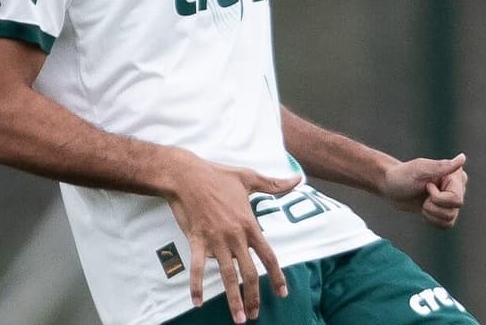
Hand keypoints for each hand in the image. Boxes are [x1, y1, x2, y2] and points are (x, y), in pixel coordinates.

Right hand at [164, 156, 301, 323]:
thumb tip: (298, 179)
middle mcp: (235, 236)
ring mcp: (215, 240)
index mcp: (249, 224)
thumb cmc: (218, 175)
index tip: (282, 293)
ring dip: (233, 299)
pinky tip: (198, 302)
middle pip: (249, 272)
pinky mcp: (196, 240)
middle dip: (254, 296)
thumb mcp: (249, 177)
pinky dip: (196, 286)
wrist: (187, 175)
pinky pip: (196, 268)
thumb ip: (274, 184)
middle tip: (255, 314)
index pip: (268, 256)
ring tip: (239, 318)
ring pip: (227, 275)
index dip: (276, 276)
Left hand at [380, 153, 467, 228]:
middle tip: (423, 194)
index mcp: (455, 175)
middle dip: (432, 207)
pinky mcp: (446, 209)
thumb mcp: (419, 170)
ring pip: (449, 220)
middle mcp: (458, 187)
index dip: (438, 199)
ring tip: (423, 202)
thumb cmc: (402, 175)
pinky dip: (432, 220)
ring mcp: (452, 199)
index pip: (456, 199)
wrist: (391, 187)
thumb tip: (462, 158)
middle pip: (453, 211)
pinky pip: (447, 224)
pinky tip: (425, 208)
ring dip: (431, 214)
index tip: (426, 186)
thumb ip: (441, 166)